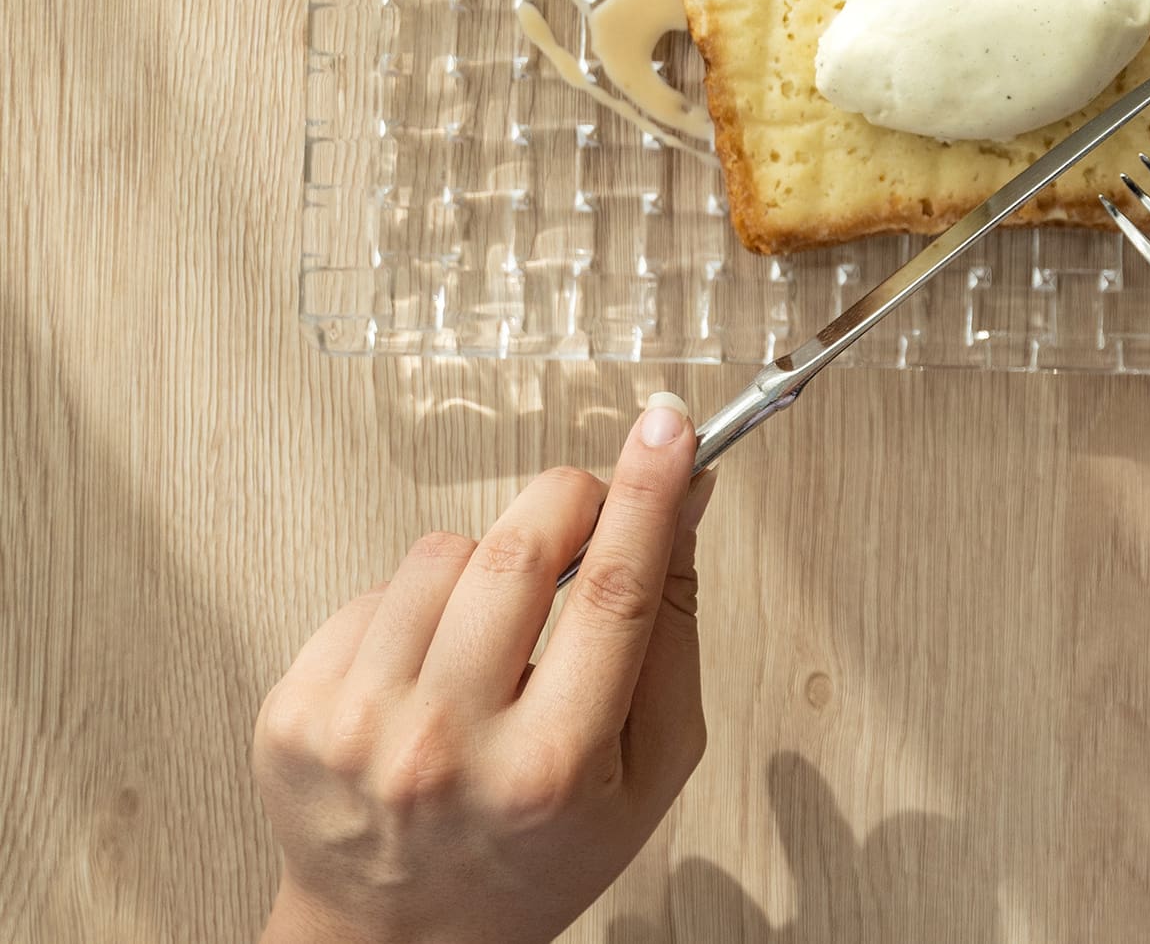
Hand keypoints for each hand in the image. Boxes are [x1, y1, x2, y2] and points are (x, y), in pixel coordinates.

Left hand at [253, 395, 713, 943]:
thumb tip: (680, 512)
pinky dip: (416, 606)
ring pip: (440, 553)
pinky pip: (374, 591)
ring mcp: (358, 727)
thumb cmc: (539, 853)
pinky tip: (431, 668)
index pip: (615, 592)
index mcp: (552, 767)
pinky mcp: (295, 709)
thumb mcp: (650, 772)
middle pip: (519, 552)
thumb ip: (670, 638)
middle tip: (593, 504)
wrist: (402, 938)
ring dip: (488, 564)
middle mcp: (447, 746)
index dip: (648, 494)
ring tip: (496, 635)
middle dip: (570, 498)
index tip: (669, 430)